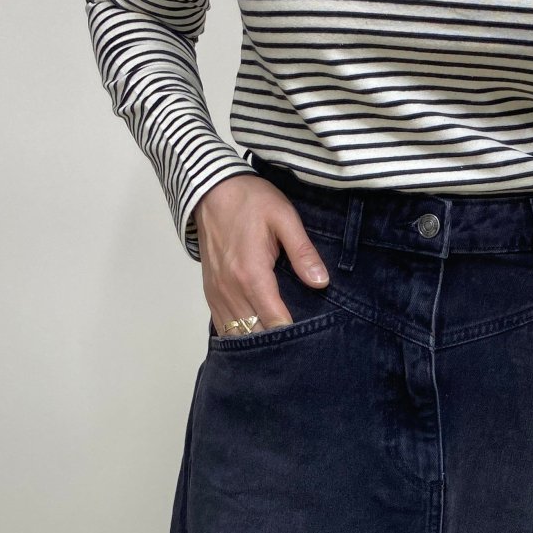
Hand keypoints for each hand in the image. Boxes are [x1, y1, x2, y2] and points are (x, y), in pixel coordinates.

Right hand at [193, 176, 329, 335]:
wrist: (211, 189)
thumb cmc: (250, 200)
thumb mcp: (284, 217)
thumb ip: (303, 252)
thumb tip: (321, 282)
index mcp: (251, 274)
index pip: (275, 321)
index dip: (293, 333)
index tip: (310, 336)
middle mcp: (231, 290)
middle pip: (255, 334)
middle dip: (277, 342)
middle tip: (298, 343)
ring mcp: (217, 293)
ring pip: (237, 335)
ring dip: (257, 340)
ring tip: (280, 344)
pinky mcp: (211, 293)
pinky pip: (223, 326)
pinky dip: (240, 334)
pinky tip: (257, 333)